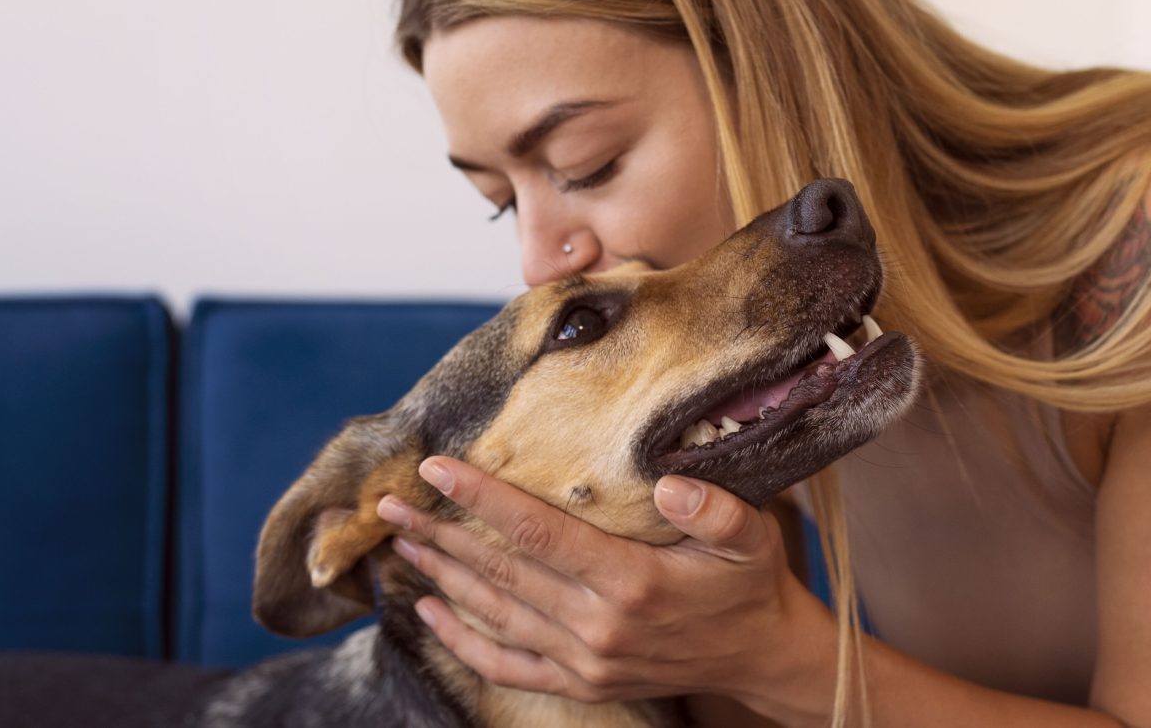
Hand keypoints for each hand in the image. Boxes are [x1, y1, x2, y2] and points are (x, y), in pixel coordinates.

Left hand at [375, 456, 834, 710]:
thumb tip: (668, 484)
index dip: (483, 498)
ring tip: (402, 544)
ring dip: (442, 577)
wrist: (760, 654)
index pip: (539, 532)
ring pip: (494, 613)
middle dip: (441, 533)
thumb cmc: (749, 583)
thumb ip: (714, 509)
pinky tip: (430, 613)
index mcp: (631, 581)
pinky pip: (505, 664)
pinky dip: (462, 640)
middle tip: (390, 501)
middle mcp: (598, 625)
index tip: (437, 467)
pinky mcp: (580, 682)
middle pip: (501, 572)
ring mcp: (584, 659)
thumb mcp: (751, 537)